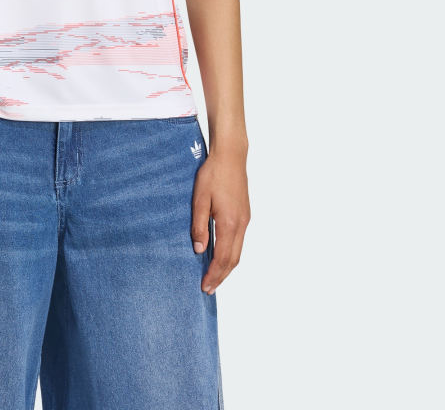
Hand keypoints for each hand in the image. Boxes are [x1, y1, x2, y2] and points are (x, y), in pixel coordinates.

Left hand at [191, 142, 249, 294]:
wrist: (231, 156)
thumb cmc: (213, 174)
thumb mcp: (200, 199)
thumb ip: (199, 225)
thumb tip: (200, 250)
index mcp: (229, 223)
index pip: (223, 257)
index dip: (214, 275)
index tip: (205, 287)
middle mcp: (241, 224)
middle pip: (234, 259)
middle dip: (221, 276)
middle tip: (208, 289)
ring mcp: (245, 219)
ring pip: (238, 251)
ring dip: (227, 267)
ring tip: (214, 277)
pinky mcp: (244, 214)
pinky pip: (239, 241)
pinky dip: (231, 254)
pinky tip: (221, 255)